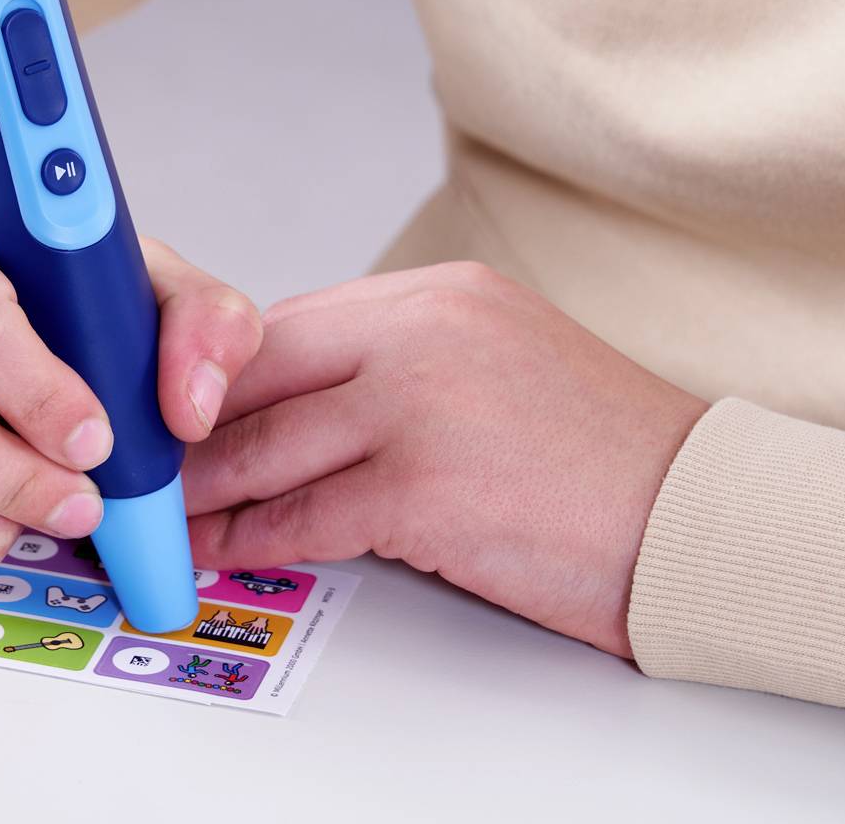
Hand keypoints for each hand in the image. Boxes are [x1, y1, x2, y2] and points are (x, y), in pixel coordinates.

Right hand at [0, 169, 261, 571]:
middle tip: (89, 501)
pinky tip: (0, 498)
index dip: (40, 397)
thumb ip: (196, 318)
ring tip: (51, 491)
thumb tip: (193, 409)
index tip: (97, 436)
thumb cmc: (31, 287)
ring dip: (8, 522)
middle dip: (24, 487)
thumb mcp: (125, 271)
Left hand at [182, 261, 706, 657]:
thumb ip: (399, 368)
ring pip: (262, 445)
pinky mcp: (424, 488)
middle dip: (184, 427)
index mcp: (438, 296)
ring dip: (201, 490)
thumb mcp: (495, 367)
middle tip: (141, 462)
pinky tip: (221, 549)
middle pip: (255, 373)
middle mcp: (423, 331)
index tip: (171, 410)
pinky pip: (301, 514)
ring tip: (163, 514)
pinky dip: (248, 538)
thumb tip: (299, 405)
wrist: (703, 520)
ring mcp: (420, 406)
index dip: (215, 375)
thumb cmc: (603, 458)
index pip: (289, 324)